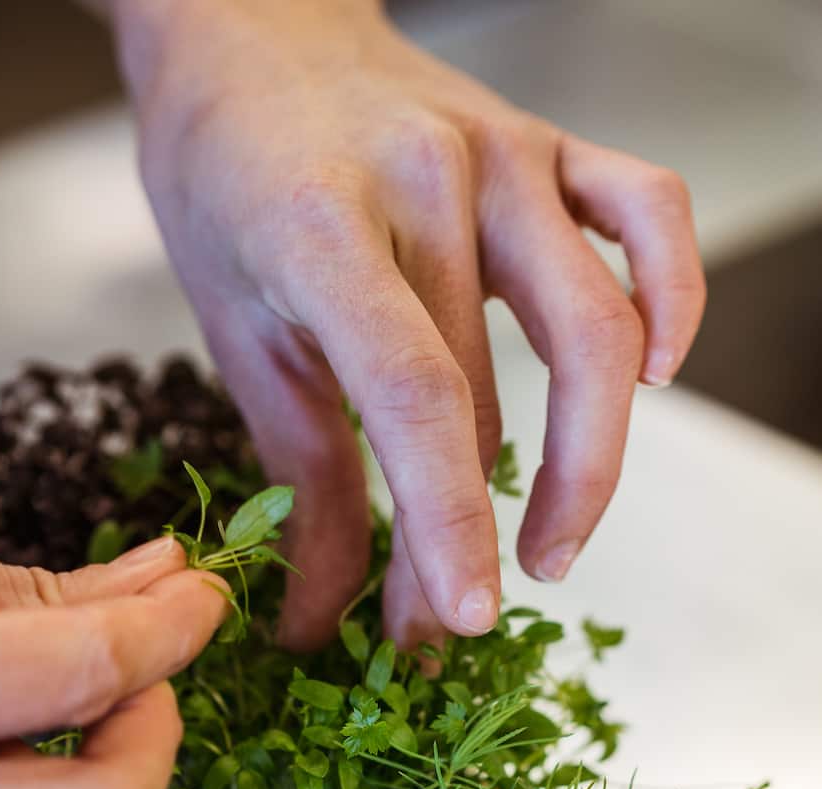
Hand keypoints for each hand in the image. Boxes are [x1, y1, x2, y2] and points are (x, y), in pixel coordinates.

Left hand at [107, 0, 704, 649]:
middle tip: (457, 608)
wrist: (247, 29)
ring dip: (586, 461)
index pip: (415, 400)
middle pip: (494, 391)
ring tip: (551, 544)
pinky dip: (673, 298)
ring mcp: (504, 153)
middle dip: (477, 527)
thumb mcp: (238, 334)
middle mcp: (430, 180)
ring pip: (597, 325)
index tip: (459, 619)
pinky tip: (653, 378)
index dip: (448, 525)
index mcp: (324, 227)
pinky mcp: (551, 142)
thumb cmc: (226, 180)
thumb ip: (299, 478)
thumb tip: (323, 616)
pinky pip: (650, 212)